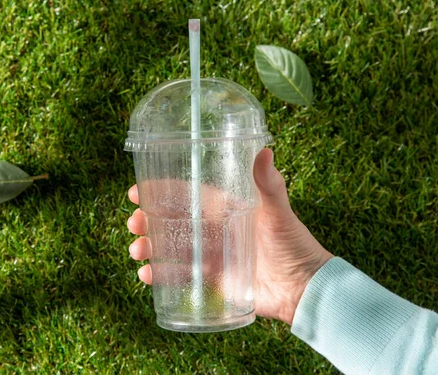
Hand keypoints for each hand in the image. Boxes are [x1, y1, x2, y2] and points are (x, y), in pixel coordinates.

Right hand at [127, 148, 332, 324]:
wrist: (303, 288)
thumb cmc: (294, 244)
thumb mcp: (278, 212)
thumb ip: (269, 184)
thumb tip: (265, 149)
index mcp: (226, 208)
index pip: (187, 194)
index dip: (161, 191)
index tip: (137, 190)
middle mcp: (215, 229)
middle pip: (173, 220)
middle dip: (149, 220)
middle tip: (134, 222)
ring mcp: (211, 254)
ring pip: (172, 247)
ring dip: (150, 247)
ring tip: (136, 250)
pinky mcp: (213, 278)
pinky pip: (181, 275)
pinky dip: (162, 275)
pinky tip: (147, 275)